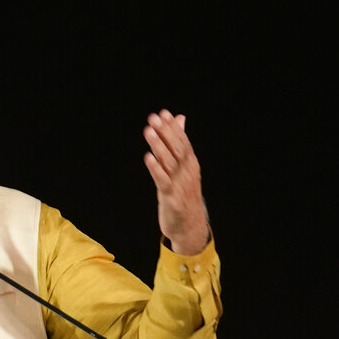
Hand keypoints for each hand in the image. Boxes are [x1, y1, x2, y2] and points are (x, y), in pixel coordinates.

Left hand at [143, 109, 208, 255]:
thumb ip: (179, 143)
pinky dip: (155, 168)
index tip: (163, 113)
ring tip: (148, 131)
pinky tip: (147, 157)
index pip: (182, 141)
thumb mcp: (183, 168)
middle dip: (165, 132)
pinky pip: (162, 180)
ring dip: (158, 145)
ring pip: (169, 161)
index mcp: (190, 163)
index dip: (173, 127)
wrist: (189, 225)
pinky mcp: (171, 197)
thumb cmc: (183, 193)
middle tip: (154, 118)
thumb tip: (179, 118)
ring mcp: (180, 184)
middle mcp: (187, 171)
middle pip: (176, 148)